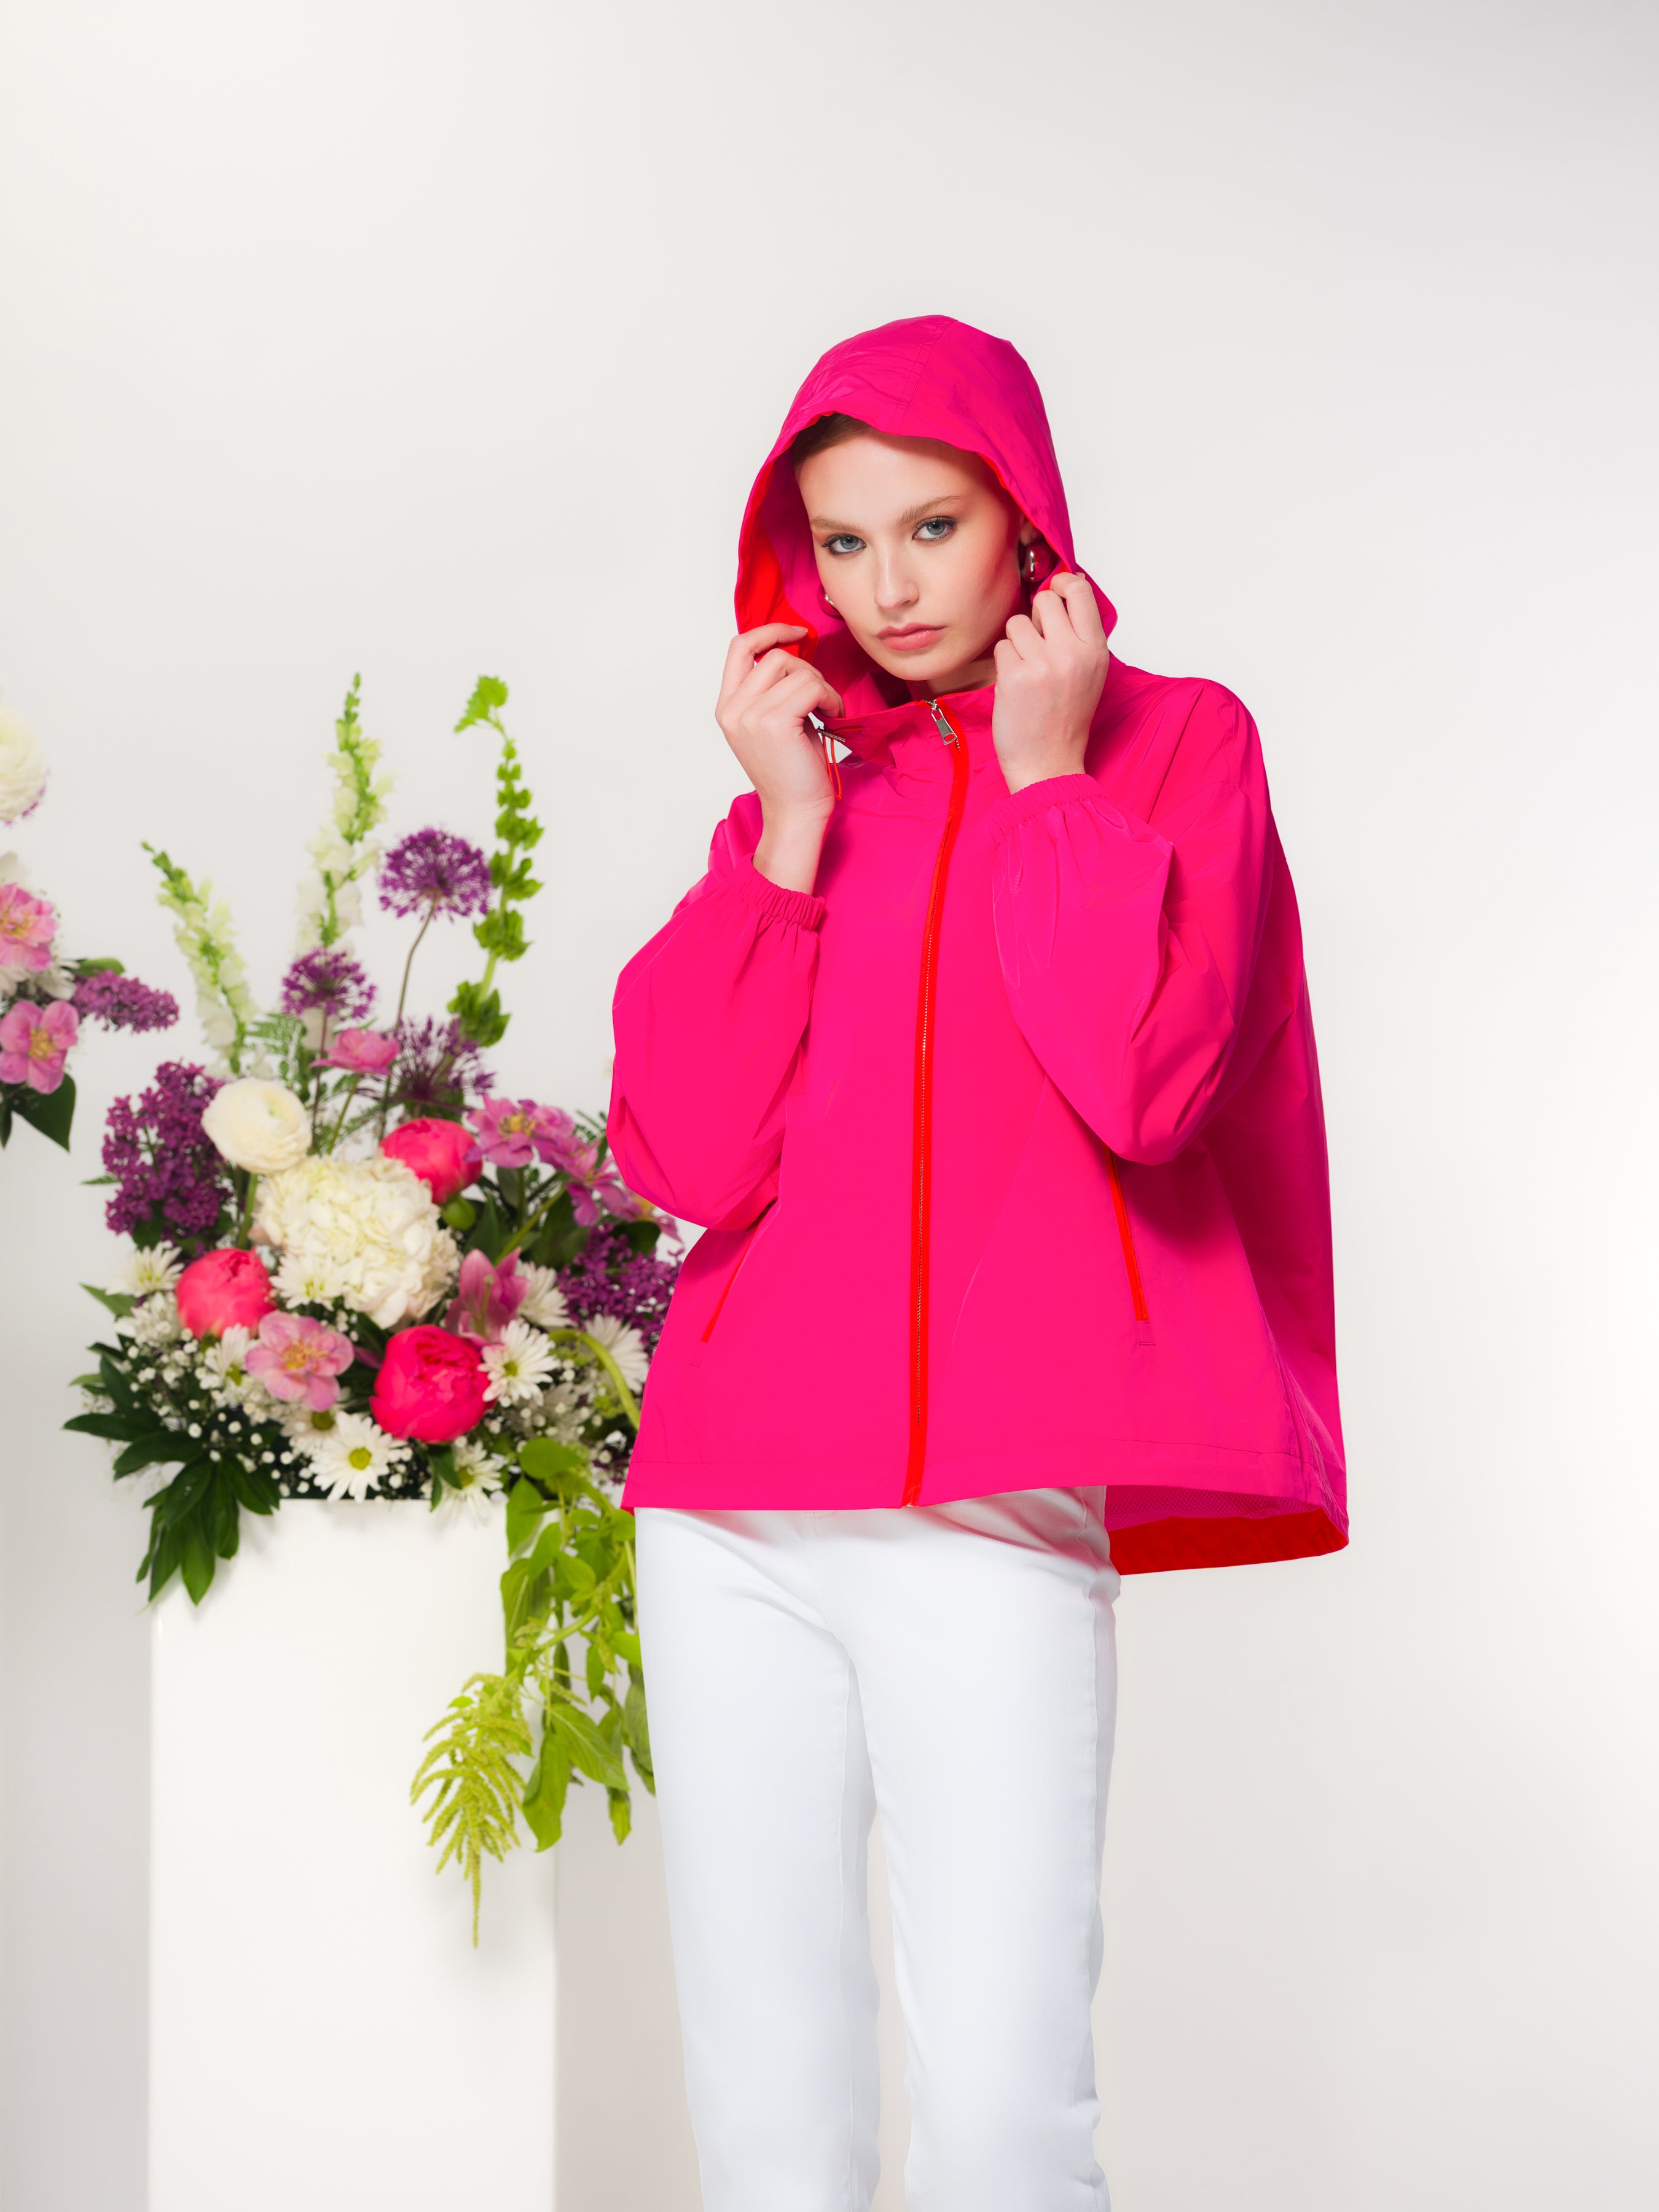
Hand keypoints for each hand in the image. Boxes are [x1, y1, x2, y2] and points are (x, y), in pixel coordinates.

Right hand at [716, 625, 844, 891]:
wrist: (795, 813)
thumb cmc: (793, 772)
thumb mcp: (773, 723)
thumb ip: (772, 689)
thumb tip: (793, 650)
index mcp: (727, 707)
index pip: (739, 647)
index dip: (769, 632)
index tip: (797, 632)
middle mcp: (732, 709)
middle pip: (774, 655)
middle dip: (807, 670)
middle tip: (820, 699)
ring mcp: (749, 715)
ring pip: (795, 668)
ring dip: (820, 685)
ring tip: (826, 711)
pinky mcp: (773, 722)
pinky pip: (810, 686)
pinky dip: (829, 697)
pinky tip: (832, 716)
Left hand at [990, 573, 1109, 792]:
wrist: (1049, 763)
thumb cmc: (1065, 718)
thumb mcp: (1089, 672)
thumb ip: (1079, 634)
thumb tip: (1062, 589)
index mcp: (1095, 650)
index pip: (1081, 591)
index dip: (1063, 582)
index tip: (1056, 588)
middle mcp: (1072, 653)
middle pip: (1045, 599)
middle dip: (1036, 617)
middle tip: (1039, 645)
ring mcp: (1043, 664)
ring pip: (1017, 623)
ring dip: (1017, 643)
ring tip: (1028, 670)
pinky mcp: (1015, 676)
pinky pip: (1001, 647)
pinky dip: (1004, 664)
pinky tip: (1016, 686)